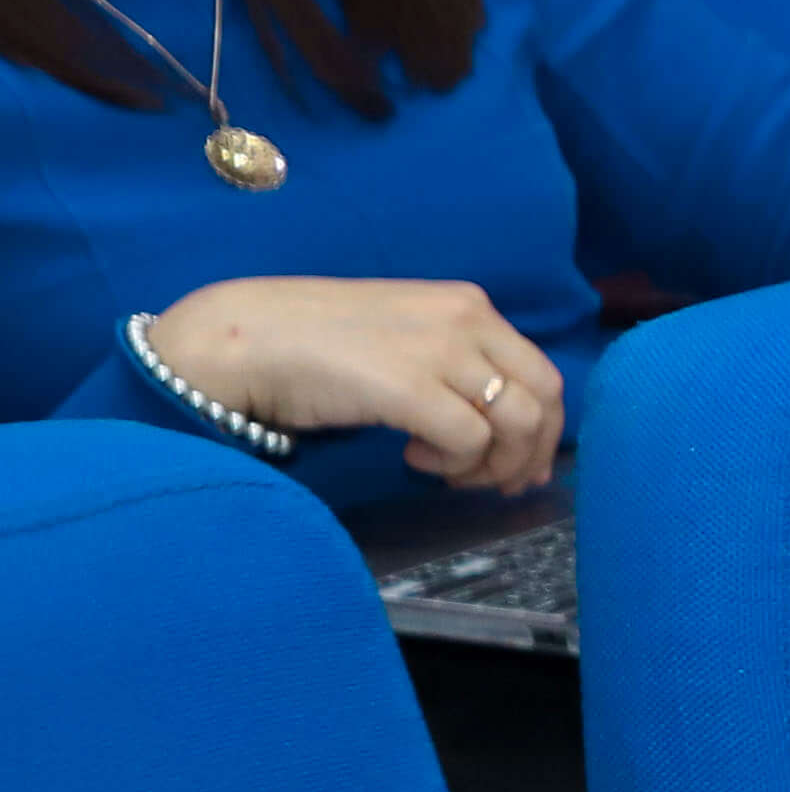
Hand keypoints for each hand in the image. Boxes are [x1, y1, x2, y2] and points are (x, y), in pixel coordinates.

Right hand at [141, 276, 564, 491]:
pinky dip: (454, 464)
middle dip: (533, 451)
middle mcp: (467, 320)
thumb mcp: (401, 337)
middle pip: (544, 397)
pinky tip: (414, 461)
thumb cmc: (311, 341)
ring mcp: (441, 351)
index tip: (525, 464)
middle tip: (503, 485)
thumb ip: (449, 364)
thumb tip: (489, 420)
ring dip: (493, 464)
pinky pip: (469, 440)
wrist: (241, 337)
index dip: (544, 426)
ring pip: (517, 422)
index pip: (541, 371)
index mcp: (468, 306)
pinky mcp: (409, 387)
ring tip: (446, 474)